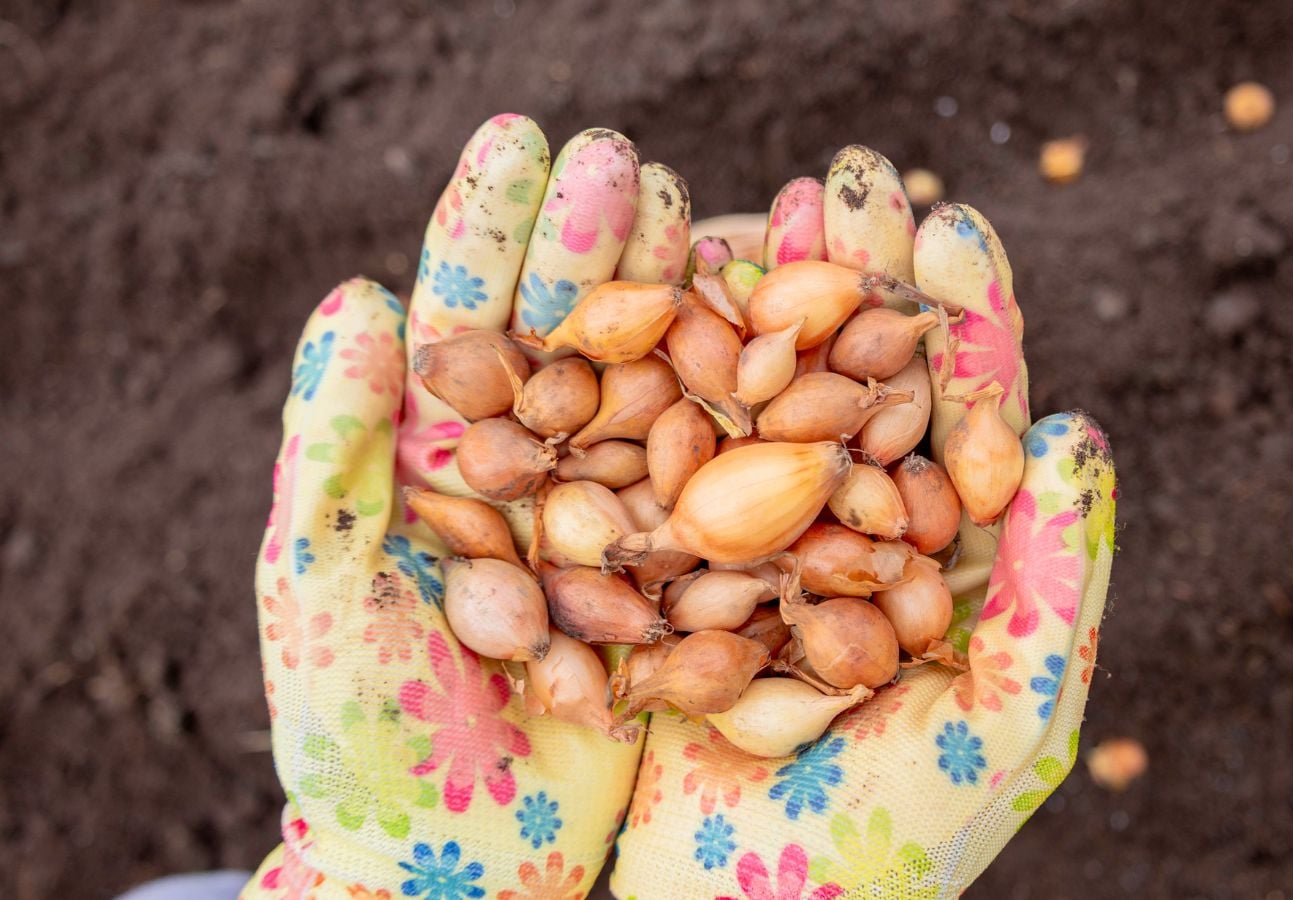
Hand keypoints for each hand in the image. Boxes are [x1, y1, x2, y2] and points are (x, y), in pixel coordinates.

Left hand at [243, 115, 691, 897]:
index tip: (528, 138)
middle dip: (600, 244)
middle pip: (573, 334)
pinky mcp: (685, 582)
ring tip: (727, 227)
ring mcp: (616, 521)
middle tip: (632, 163)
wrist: (455, 876)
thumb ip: (335, 449)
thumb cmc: (362, 739)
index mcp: (442, 460)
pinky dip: (763, 422)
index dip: (496, 225)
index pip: (470, 314)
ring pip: (662, 395)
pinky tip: (800, 353)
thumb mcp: (323, 590)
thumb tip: (355, 296)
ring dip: (692, 312)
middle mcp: (536, 475)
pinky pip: (726, 491)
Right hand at [611, 150, 1116, 897]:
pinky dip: (663, 386)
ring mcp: (763, 553)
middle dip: (858, 285)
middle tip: (843, 182)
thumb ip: (1051, 581)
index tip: (948, 227)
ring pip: (766, 412)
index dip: (964, 323)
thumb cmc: (898, 848)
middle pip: (865, 391)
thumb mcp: (1007, 720)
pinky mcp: (673, 575)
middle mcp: (859, 543)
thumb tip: (1075, 431)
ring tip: (748, 213)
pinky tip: (650, 304)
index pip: (968, 421)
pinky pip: (672, 468)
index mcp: (954, 566)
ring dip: (758, 310)